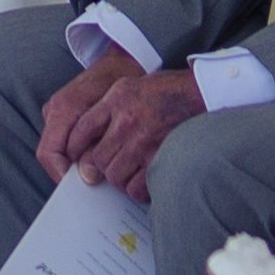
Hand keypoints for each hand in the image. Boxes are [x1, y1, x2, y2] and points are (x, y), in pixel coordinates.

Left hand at [37, 49, 206, 204]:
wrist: (200, 93)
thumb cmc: (164, 91)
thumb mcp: (129, 86)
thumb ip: (107, 107)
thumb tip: (88, 137)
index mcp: (116, 99)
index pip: (82, 129)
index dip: (74, 148)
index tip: (76, 156)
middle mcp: (126, 120)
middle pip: (98, 158)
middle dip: (100, 167)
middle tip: (110, 165)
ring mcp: (143, 140)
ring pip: (114, 175)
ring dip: (118, 178)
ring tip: (128, 171)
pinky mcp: (159, 157)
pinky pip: (136, 186)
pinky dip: (136, 189)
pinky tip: (142, 180)